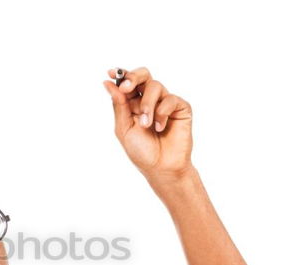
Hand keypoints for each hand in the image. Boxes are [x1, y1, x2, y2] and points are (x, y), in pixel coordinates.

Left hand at [103, 67, 193, 181]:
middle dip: (134, 77)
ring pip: (155, 86)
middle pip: (144, 75)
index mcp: (133, 103)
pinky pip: (170, 99)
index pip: (128, 82)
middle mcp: (150, 99)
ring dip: (147, 105)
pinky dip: (162, 113)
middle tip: (127, 87)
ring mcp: (165, 102)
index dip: (121, 74)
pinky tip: (160, 128)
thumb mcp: (124, 128)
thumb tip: (108, 82)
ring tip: (146, 125)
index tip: (112, 72)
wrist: (161, 167)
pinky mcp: (181, 107)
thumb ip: (119, 105)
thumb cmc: (141, 151)